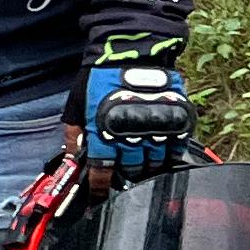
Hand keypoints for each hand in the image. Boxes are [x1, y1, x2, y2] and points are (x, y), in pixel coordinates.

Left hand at [82, 62, 196, 182]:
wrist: (133, 50)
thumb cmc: (101, 76)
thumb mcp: (77, 104)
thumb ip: (74, 133)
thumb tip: (72, 157)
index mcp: (104, 134)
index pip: (102, 172)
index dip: (100, 189)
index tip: (99, 199)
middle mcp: (131, 136)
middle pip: (131, 171)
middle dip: (125, 179)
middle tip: (123, 183)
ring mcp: (157, 129)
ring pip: (154, 164)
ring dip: (148, 171)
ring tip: (143, 173)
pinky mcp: (176, 121)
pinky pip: (176, 149)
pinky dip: (170, 158)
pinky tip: (164, 161)